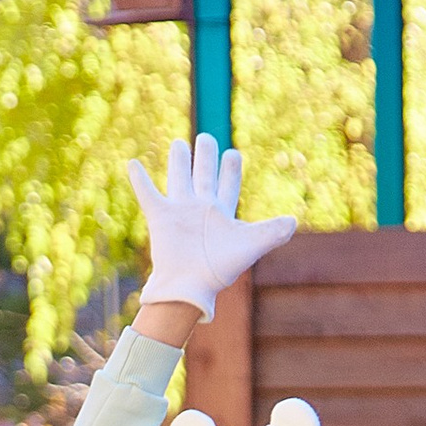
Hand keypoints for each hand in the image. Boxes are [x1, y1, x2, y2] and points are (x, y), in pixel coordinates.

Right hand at [125, 134, 296, 321]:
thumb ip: (271, 232)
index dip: (230, 169)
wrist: (190, 286)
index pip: (227, 184)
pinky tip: (132, 163)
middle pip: (203, 175)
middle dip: (206, 156)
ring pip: (179, 177)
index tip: (233, 154)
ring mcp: (179, 211)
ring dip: (179, 160)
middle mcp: (200, 208)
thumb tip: (292, 222)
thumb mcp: (250, 246)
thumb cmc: (219, 270)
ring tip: (178, 143)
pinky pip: (148, 194)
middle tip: (207, 138)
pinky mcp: (160, 217)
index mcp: (222, 213)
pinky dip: (140, 180)